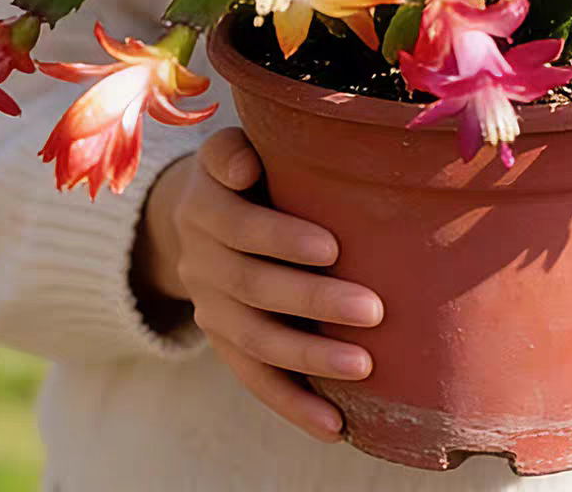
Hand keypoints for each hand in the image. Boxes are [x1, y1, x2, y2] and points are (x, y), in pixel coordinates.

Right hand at [133, 127, 383, 442]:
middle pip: (254, 287)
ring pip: (256, 341)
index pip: (240, 226)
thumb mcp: (232, 146)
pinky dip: (294, 405)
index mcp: (204, 205)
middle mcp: (201, 260)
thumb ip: (237, 150)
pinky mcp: (225, 343)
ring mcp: (210, 308)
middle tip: (373, 310)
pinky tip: (336, 427)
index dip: (282, 239)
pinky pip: (256, 380)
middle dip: (314, 300)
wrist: (198, 214)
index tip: (333, 247)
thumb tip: (246, 164)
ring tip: (364, 365)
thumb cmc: (246, 167)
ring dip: (311, 356)